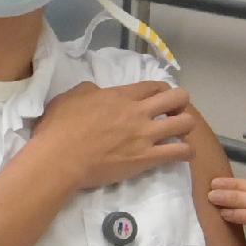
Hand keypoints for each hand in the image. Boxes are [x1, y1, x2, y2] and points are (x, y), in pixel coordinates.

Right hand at [25, 78, 198, 195]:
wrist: (59, 159)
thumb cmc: (59, 128)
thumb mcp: (70, 97)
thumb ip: (89, 91)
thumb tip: (98, 92)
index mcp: (120, 95)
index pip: (154, 86)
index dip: (161, 91)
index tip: (158, 99)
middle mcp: (139, 112)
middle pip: (178, 98)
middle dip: (180, 103)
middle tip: (170, 114)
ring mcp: (146, 135)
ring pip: (186, 123)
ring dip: (185, 127)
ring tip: (177, 135)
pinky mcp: (147, 158)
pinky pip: (180, 152)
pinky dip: (185, 152)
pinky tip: (180, 154)